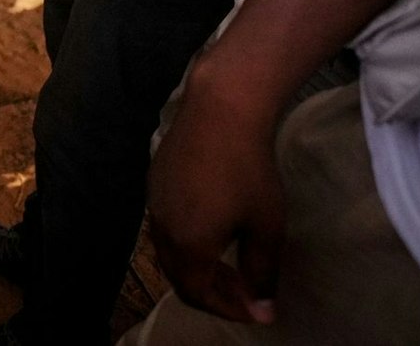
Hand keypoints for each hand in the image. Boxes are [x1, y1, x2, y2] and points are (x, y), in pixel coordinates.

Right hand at [147, 72, 283, 324]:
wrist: (220, 110)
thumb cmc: (249, 169)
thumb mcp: (265, 226)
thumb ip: (261, 272)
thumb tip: (262, 308)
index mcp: (187, 245)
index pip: (199, 295)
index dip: (228, 309)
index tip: (257, 310)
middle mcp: (161, 228)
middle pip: (179, 276)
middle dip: (212, 291)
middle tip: (245, 291)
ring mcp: (154, 203)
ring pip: (170, 251)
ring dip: (198, 265)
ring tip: (230, 263)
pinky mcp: (155, 181)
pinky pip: (166, 225)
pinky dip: (188, 240)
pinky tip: (212, 227)